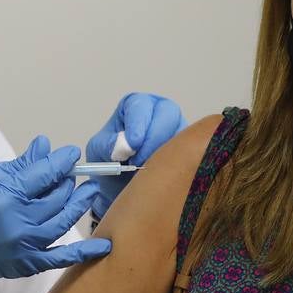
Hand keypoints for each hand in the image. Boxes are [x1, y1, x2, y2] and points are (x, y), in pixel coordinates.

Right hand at [0, 136, 111, 292]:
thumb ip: (19, 166)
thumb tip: (45, 146)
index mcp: (3, 196)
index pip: (44, 174)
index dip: (62, 161)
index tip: (71, 154)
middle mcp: (17, 222)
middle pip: (57, 197)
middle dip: (68, 181)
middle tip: (72, 173)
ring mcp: (24, 246)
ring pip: (64, 221)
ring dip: (79, 204)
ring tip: (88, 191)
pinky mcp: (27, 264)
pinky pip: (62, 258)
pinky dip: (84, 252)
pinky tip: (104, 244)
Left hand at [85, 92, 186, 219]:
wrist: (120, 187)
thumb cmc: (109, 162)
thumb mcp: (99, 152)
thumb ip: (108, 145)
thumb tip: (125, 146)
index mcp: (135, 106)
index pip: (141, 106)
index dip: (138, 124)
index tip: (132, 146)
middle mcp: (160, 112)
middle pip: (167, 114)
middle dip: (154, 139)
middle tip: (140, 164)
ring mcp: (178, 129)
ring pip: (183, 133)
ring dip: (167, 154)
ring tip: (148, 172)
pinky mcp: (190, 148)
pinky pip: (193, 152)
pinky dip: (179, 164)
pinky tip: (164, 176)